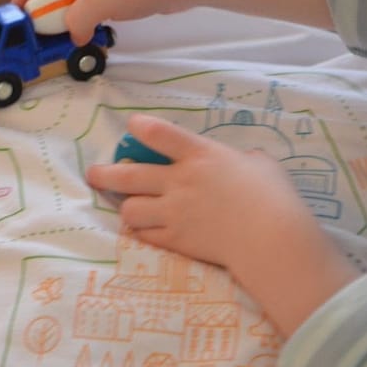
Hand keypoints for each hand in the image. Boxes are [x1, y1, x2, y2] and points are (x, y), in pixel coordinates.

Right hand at [12, 0, 194, 44]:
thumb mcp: (101, 1)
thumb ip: (78, 20)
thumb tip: (73, 36)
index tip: (16, 20)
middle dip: (45, 11)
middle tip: (42, 36)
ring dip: (68, 18)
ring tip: (67, 38)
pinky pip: (95, 6)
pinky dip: (88, 20)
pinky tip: (93, 33)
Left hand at [87, 113, 358, 336]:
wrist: (273, 240)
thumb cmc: (273, 196)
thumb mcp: (261, 165)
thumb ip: (243, 160)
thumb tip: (242, 163)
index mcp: (200, 156)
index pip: (160, 134)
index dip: (140, 127)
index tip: (131, 125)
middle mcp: (179, 182)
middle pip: (128, 175)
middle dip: (104, 174)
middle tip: (93, 174)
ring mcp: (174, 213)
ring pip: (130, 209)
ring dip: (127, 207)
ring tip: (128, 206)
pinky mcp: (177, 240)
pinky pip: (145, 236)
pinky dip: (143, 232)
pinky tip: (145, 230)